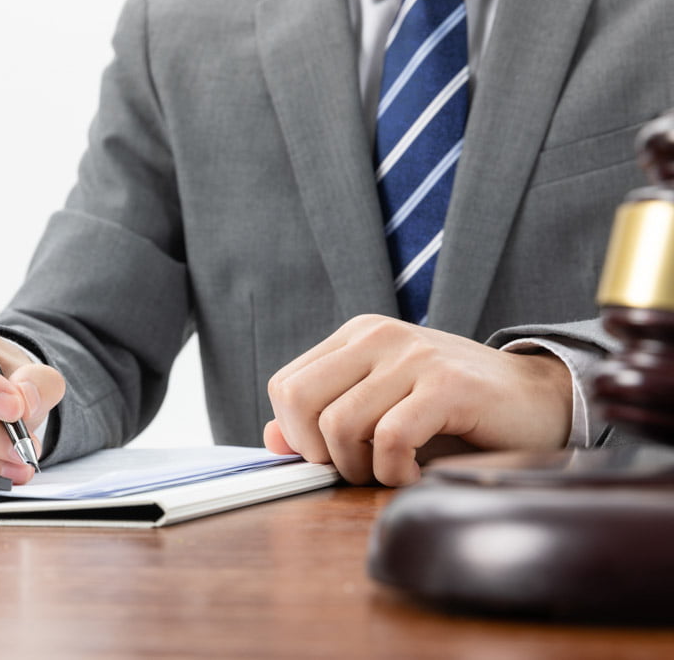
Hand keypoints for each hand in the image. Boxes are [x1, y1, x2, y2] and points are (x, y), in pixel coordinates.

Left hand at [264, 315, 571, 485]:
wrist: (538, 399)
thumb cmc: (453, 411)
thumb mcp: (379, 410)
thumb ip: (322, 422)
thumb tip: (271, 440)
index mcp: (356, 337)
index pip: (285, 386)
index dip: (297, 434)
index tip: (330, 456)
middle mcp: (380, 336)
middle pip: (300, 402)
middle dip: (319, 452)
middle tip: (358, 468)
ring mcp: (414, 356)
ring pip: (341, 425)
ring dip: (361, 468)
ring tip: (392, 469)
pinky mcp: (448, 385)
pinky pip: (390, 439)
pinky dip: (394, 472)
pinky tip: (415, 472)